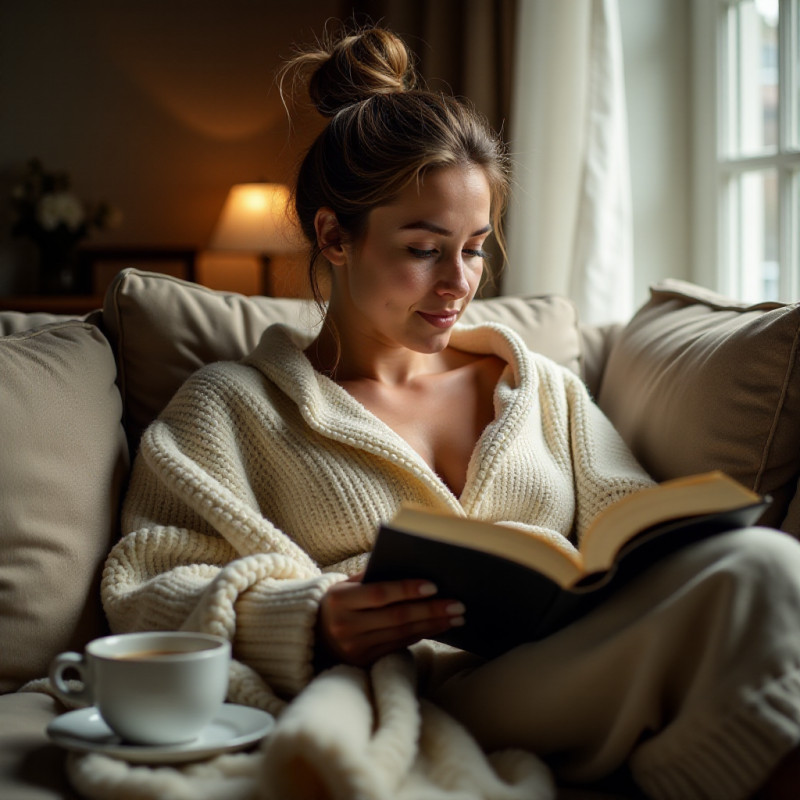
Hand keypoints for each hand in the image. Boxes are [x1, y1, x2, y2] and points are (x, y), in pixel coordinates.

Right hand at [315, 573, 465, 667]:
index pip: (380, 594)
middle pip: (397, 618)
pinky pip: (399, 646)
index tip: (434, 586)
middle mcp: (345, 627)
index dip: (407, 590)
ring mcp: (354, 648)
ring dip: (433, 625)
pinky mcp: (364, 662)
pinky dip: (422, 635)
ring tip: (456, 616)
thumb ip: (373, 577)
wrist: (312, 633)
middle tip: (458, 604)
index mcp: (339, 600)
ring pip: (402, 634)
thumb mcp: (347, 584)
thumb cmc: (339, 600)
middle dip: (431, 610)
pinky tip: (439, 627)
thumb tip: (415, 568)